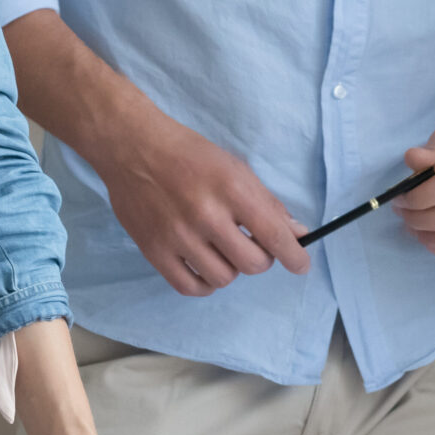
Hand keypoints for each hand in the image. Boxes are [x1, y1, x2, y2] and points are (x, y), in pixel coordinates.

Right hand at [99, 120, 308, 297]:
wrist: (133, 148)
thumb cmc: (189, 155)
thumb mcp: (235, 169)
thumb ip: (267, 204)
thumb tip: (296, 234)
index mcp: (232, 189)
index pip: (273, 234)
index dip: (293, 256)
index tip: (301, 265)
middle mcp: (206, 215)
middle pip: (251, 263)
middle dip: (261, 259)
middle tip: (253, 246)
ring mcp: (177, 236)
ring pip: (223, 278)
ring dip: (231, 269)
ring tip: (223, 251)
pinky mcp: (154, 250)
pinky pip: (189, 287)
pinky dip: (205, 283)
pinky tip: (206, 267)